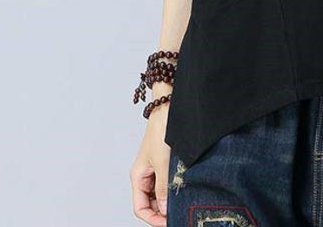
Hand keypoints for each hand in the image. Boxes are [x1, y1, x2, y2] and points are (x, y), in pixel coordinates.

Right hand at [131, 105, 171, 225]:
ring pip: (160, 194)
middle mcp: (145, 175)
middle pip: (150, 203)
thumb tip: (164, 210)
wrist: (169, 108)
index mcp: (138, 176)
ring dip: (168, 201)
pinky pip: (166, 182)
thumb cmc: (162, 130)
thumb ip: (163, 187)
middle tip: (179, 216)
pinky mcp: (165, 163)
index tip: (169, 222)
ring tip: (182, 204)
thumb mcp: (163, 162)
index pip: (140, 208)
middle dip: (162, 212)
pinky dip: (173, 189)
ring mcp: (155, 169)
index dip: (153, 219)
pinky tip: (183, 191)